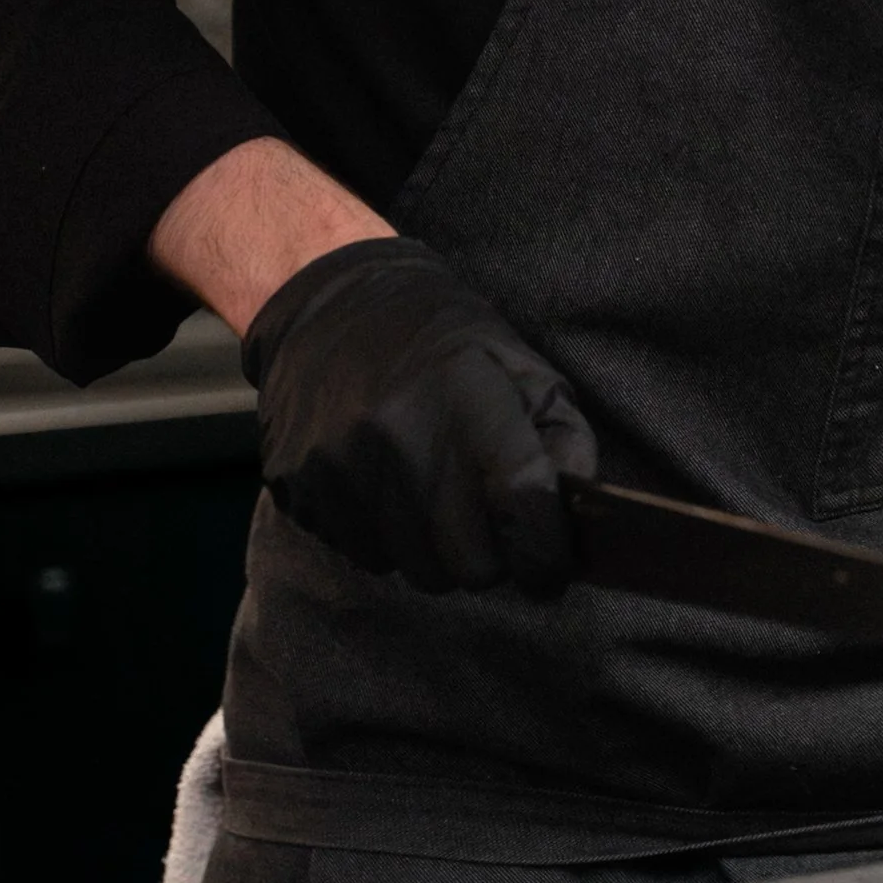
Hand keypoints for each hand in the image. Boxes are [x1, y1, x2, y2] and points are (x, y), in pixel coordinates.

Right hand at [242, 238, 597, 594]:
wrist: (334, 308)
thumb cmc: (444, 344)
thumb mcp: (522, 368)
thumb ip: (563, 440)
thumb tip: (579, 520)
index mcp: (468, 397)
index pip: (522, 504)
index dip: (548, 555)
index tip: (552, 570)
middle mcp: (400, 436)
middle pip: (473, 566)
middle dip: (493, 556)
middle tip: (488, 522)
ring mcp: (344, 467)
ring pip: (421, 574)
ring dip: (440, 552)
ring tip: (436, 497)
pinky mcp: (303, 489)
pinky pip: (369, 559)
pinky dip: (391, 541)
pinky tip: (390, 492)